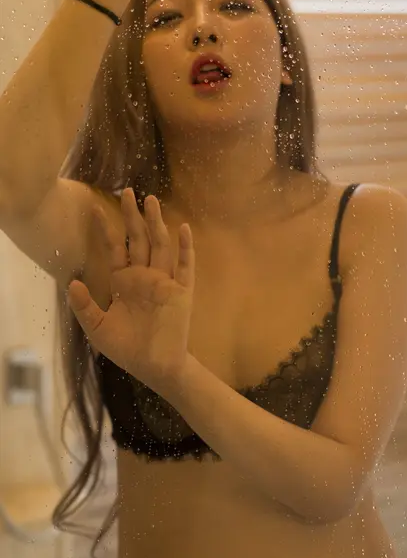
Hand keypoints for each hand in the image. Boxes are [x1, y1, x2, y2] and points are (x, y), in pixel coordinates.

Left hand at [67, 189, 195, 396]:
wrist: (155, 367)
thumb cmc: (127, 349)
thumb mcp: (98, 328)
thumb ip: (85, 306)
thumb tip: (71, 282)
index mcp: (124, 282)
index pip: (114, 249)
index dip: (105, 230)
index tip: (94, 208)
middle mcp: (144, 276)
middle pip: (138, 239)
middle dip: (132, 215)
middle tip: (127, 190)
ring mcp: (164, 281)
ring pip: (160, 245)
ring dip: (156, 223)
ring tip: (150, 200)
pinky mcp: (182, 291)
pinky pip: (185, 265)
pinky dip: (185, 247)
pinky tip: (182, 228)